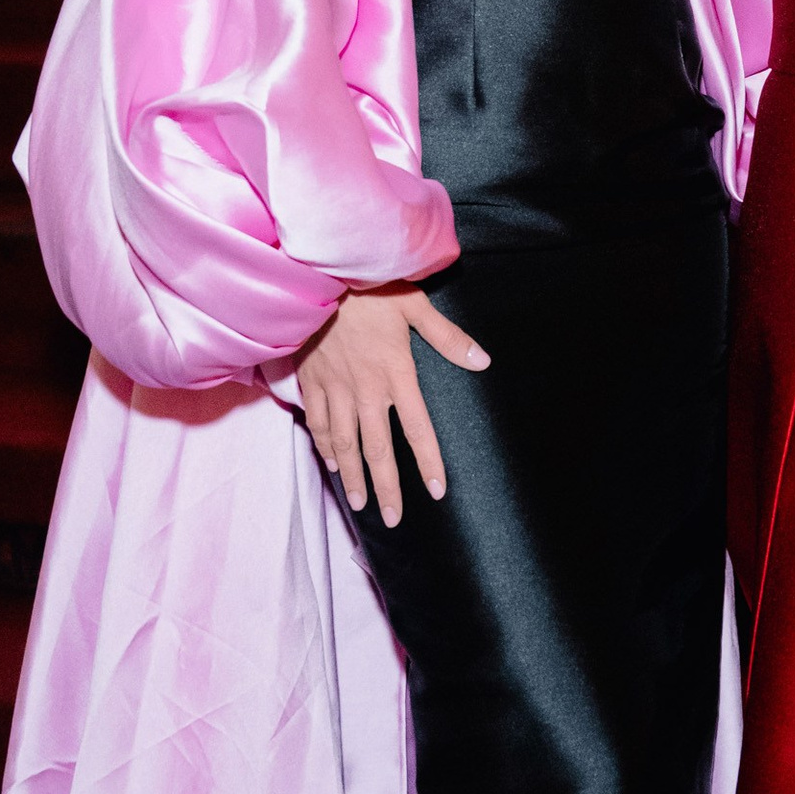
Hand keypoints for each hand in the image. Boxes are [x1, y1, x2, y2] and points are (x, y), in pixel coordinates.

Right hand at [299, 288, 487, 525]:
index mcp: (396, 374)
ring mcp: (335, 388)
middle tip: (391, 519)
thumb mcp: (416, 306)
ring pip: (344, 443)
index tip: (436, 491)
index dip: (429, 462)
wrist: (317, 274)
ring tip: (360, 504)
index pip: (417, 429)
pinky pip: (317, 421)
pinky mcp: (312, 380)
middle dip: (386, 487)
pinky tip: (332, 464)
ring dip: (353, 476)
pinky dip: (324, 446)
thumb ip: (449, 338)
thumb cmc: (371, 287)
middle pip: (377, 449)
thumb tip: (483, 361)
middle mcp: (365, 389)